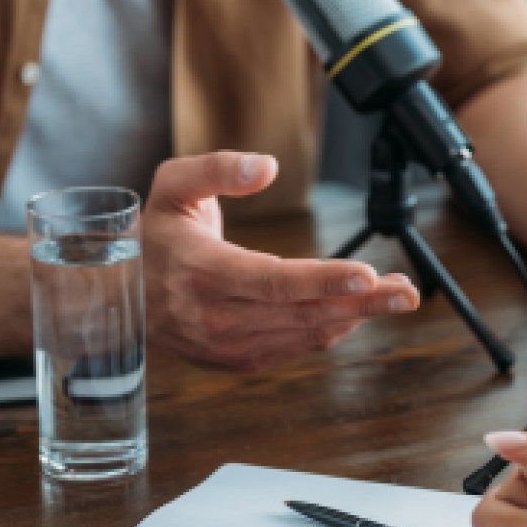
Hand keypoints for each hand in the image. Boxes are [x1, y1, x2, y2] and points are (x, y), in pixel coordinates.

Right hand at [143, 152, 419, 370]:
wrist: (119, 297)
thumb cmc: (155, 235)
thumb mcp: (171, 185)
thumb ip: (217, 169)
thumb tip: (266, 167)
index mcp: (202, 271)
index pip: (274, 280)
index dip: (324, 280)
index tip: (368, 274)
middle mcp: (216, 316)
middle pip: (302, 313)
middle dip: (362, 303)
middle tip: (407, 292)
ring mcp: (227, 344)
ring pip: (305, 335)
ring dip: (356, 317)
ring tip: (397, 297)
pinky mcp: (237, 359)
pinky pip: (295, 347)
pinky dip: (332, 330)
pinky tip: (359, 312)